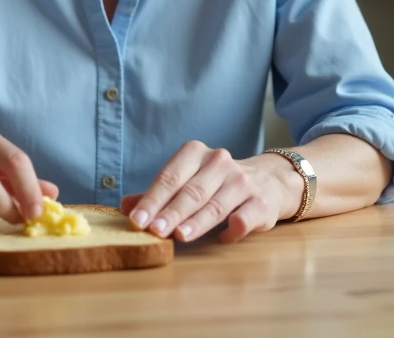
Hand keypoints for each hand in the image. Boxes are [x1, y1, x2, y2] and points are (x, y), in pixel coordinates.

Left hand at [120, 140, 301, 243]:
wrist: (268, 180)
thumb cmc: (216, 184)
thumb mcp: (188, 180)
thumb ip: (158, 194)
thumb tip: (125, 206)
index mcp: (196, 153)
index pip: (170, 177)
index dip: (152, 200)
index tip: (136, 220)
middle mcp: (220, 162)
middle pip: (191, 191)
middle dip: (171, 212)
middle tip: (154, 231)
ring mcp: (242, 181)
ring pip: (215, 204)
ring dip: (197, 221)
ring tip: (179, 236)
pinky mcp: (261, 202)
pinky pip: (245, 216)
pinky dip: (234, 228)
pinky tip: (223, 238)